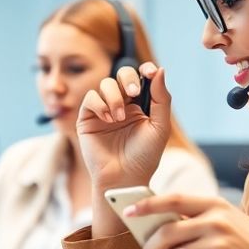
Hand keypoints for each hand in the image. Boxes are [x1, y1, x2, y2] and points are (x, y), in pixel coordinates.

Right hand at [76, 62, 171, 191]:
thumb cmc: (144, 157)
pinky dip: (99, 104)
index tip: (149, 71)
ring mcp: (103, 110)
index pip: (141, 78)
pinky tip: (108, 119)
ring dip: (114, 97)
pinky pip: (90, 98)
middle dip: (128, 79)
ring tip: (119, 117)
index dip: (145, 70)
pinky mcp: (87, 118)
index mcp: (140, 105)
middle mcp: (121, 104)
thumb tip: (159, 69)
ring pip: (105, 84)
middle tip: (134, 93)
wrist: (124, 178)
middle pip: (122, 74)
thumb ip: (161, 98)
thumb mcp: (160, 127)